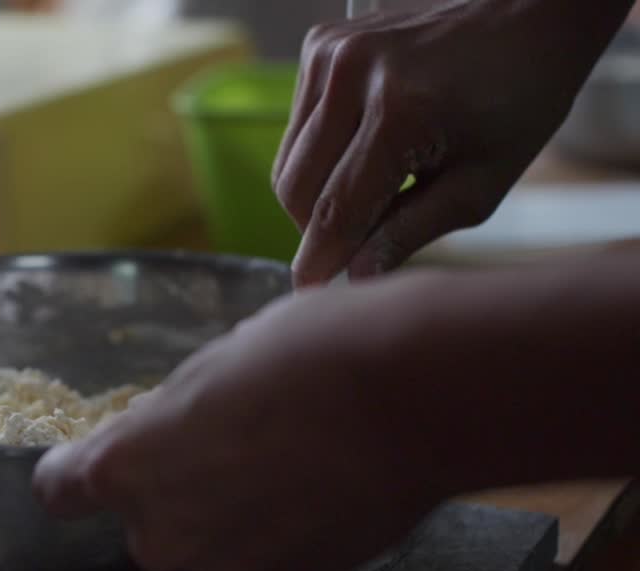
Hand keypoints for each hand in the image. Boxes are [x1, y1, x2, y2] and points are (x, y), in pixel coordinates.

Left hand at [31, 277, 453, 570]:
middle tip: (223, 440)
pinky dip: (274, 528)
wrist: (416, 398)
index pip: (60, 490)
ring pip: (205, 540)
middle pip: (143, 519)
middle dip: (170, 488)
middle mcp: (162, 533)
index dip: (75, 470)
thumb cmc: (307, 354)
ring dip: (226, 511)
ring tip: (284, 458)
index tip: (95, 457)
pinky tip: (315, 483)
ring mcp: (226, 566)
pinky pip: (257, 554)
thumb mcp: (213, 363)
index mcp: (125, 467)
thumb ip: (172, 418)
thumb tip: (172, 432)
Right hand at [273, 0, 630, 285]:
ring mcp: (330, 54)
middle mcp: (351, 76)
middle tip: (354, 245)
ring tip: (371, 191)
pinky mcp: (320, 45)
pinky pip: (297, 127)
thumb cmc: (518, 98)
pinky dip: (320, 154)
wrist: (527, 13)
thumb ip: (411, 233)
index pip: (335, 209)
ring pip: (288, 161)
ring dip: (316, 193)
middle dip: (317, 229)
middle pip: (295, 188)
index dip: (320, 260)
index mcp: (399, 111)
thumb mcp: (480, 184)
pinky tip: (364, 149)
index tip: (311, 296)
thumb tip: (355, 276)